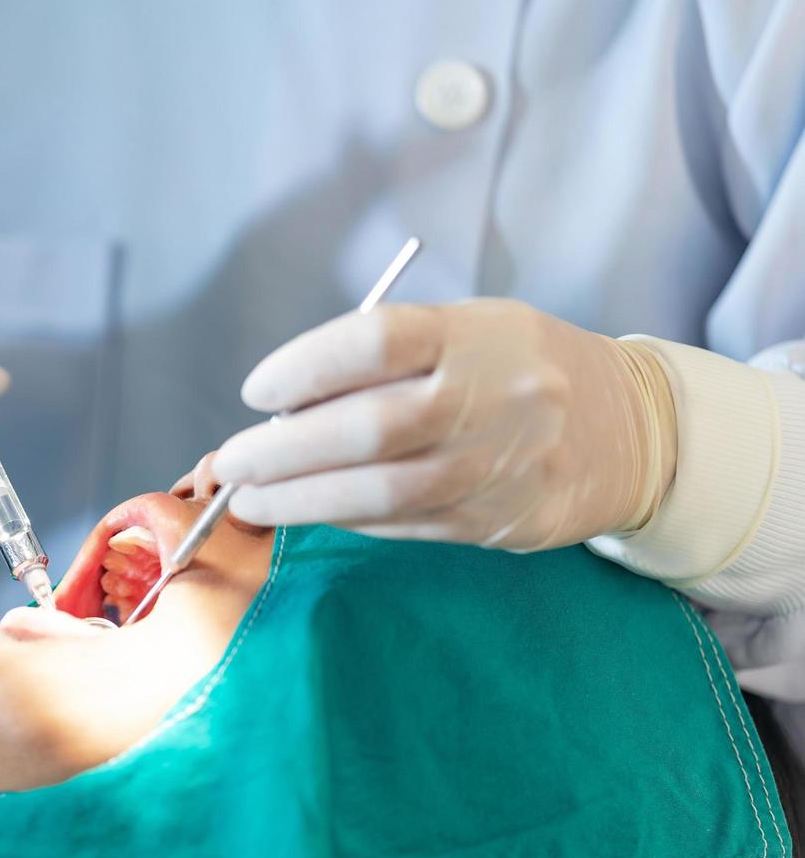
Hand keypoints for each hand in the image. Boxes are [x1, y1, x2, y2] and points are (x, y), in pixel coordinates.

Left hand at [212, 298, 677, 550]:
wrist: (627, 429)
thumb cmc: (515, 368)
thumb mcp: (466, 332)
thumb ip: (384, 362)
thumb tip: (283, 409)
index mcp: (476, 334)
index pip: (375, 342)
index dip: (302, 368)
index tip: (256, 391)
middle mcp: (493, 397)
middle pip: (368, 429)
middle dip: (281, 452)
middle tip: (230, 462)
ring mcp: (500, 465)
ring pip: (381, 492)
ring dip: (300, 500)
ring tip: (249, 499)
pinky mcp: (498, 522)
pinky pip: (404, 525)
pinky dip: (345, 519)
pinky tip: (310, 510)